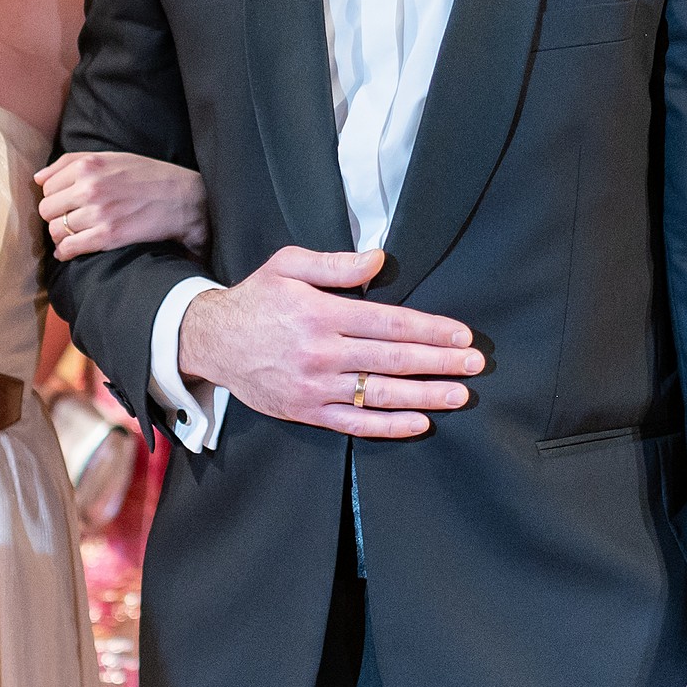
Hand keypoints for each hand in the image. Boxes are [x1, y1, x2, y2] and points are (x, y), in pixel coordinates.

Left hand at [36, 151, 208, 259]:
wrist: (182, 198)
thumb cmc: (147, 176)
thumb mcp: (111, 157)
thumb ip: (71, 163)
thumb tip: (38, 179)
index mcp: (88, 165)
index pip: (47, 186)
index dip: (54, 196)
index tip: (65, 203)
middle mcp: (89, 187)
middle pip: (47, 209)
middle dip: (55, 216)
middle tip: (68, 220)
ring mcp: (98, 212)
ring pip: (56, 230)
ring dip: (61, 235)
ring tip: (73, 235)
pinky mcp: (109, 235)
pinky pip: (70, 247)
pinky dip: (65, 252)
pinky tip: (70, 251)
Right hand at [176, 246, 483, 438]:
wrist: (211, 341)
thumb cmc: (256, 298)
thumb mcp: (288, 265)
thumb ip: (335, 264)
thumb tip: (379, 260)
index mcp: (321, 313)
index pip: (389, 323)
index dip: (430, 330)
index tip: (462, 335)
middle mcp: (321, 353)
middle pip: (393, 360)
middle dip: (440, 363)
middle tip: (475, 366)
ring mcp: (315, 387)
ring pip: (380, 394)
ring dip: (426, 396)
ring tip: (459, 396)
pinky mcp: (306, 411)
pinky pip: (355, 424)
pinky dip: (390, 426)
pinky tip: (420, 423)